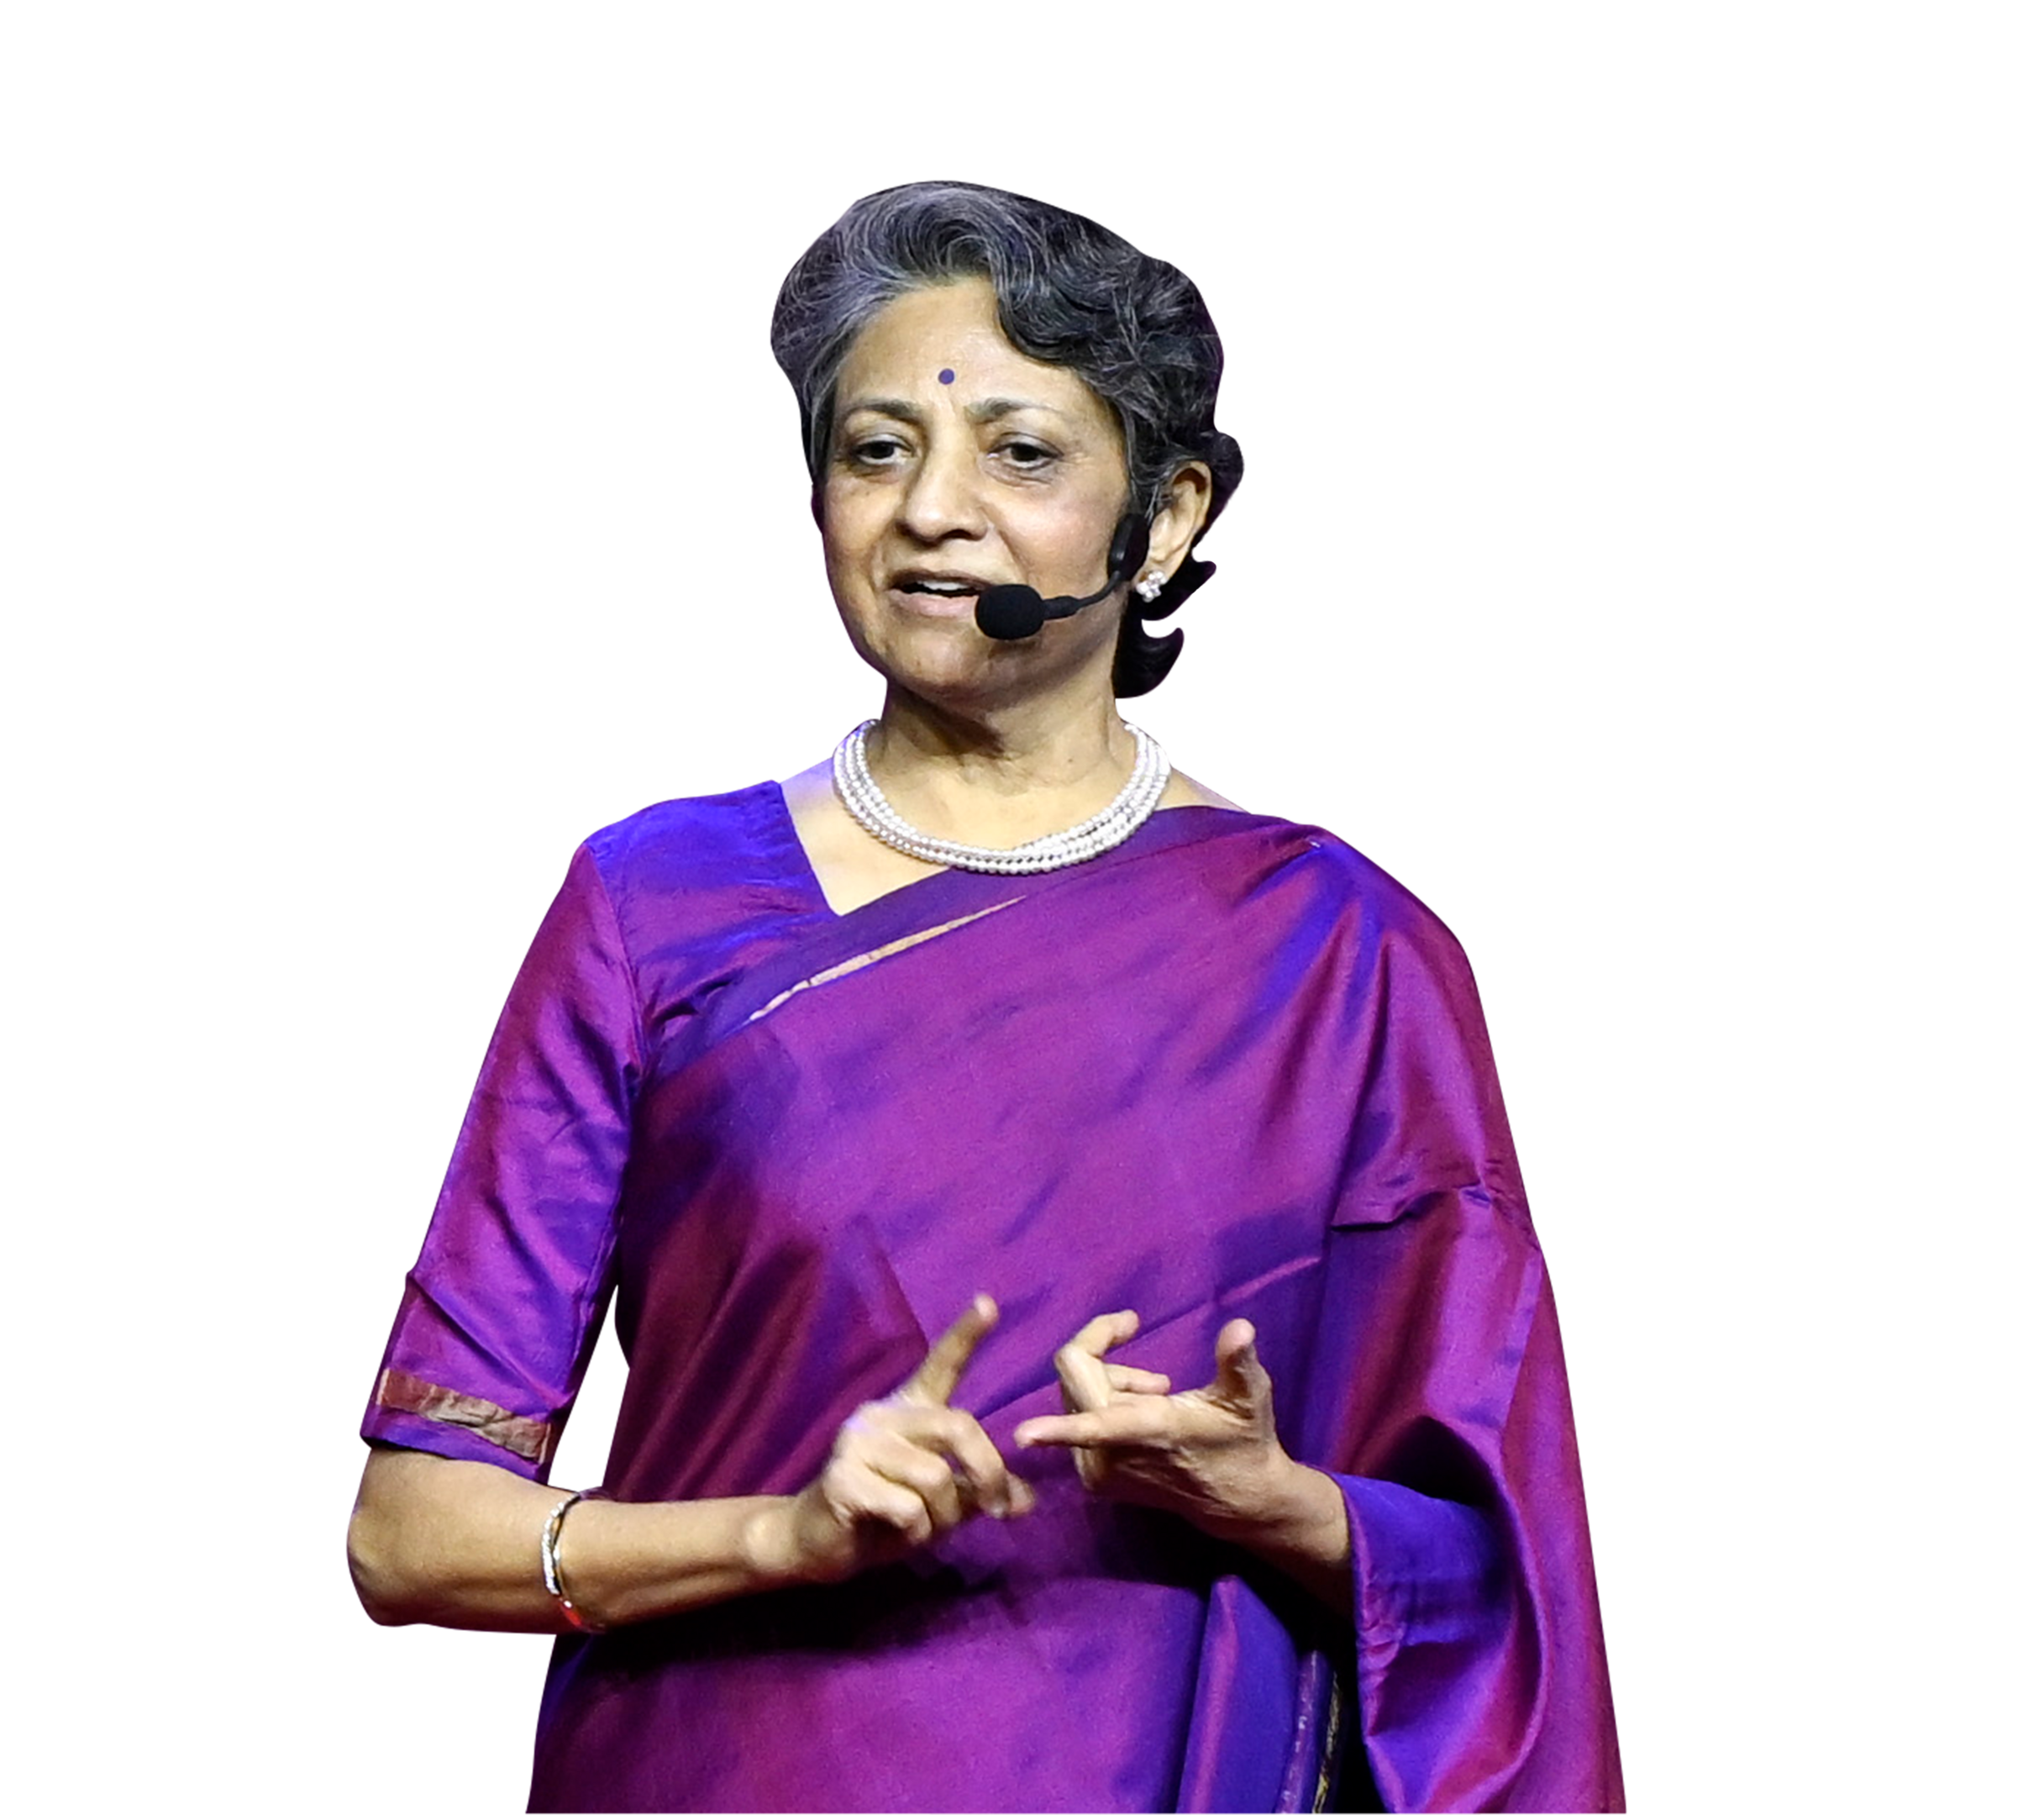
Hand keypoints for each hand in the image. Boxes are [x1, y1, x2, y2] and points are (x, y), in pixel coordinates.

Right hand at [773, 1294, 1034, 1584]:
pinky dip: (917, 1532)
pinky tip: (897, 1533)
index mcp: (910, 1410)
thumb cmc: (885, 1517)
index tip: (988, 1302)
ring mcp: (858, 1442)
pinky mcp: (842, 1477)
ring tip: (922, 1528)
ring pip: (935, 1476)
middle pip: (957, 1426)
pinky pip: (907, 1507)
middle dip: (987, 1472)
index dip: (965, 1334)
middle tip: (998, 1510)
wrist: (820, 1544)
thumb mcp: (943, 1504)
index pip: (941, 1364)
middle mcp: (883, 1414)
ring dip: (943, 1517)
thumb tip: (1025, 1501)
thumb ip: (979, 1492)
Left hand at [1012, 1311, 1299, 1541]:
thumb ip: (1238, 1363)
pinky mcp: (1094, 1479)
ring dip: (1110, 1379)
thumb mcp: (1250, 1398)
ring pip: (1074, 1393)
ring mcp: (1098, 1471)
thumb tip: (1241, 1328)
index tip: (1022, 1436)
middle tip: (1149, 1356)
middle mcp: (1111, 1456)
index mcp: (1143, 1433)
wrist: (1236, 1498)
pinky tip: (1142, 1409)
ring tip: (1158, 1390)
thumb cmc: (1244, 1440)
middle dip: (1106, 1351)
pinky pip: (1076, 1417)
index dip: (1055, 1429)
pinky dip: (1103, 1401)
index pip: (1092, 1424)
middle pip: (1075, 1376)